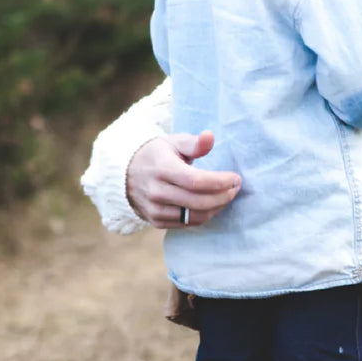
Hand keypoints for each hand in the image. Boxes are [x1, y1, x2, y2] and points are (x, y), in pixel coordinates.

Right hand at [125, 131, 240, 228]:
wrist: (126, 175)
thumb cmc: (156, 155)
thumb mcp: (173, 143)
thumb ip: (194, 143)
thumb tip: (210, 136)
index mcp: (162, 169)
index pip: (196, 181)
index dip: (220, 182)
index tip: (235, 178)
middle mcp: (157, 192)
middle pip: (199, 202)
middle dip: (224, 196)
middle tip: (235, 188)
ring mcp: (156, 209)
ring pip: (196, 216)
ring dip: (217, 208)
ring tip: (226, 196)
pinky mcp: (157, 222)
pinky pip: (188, 223)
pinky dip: (204, 215)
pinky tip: (212, 204)